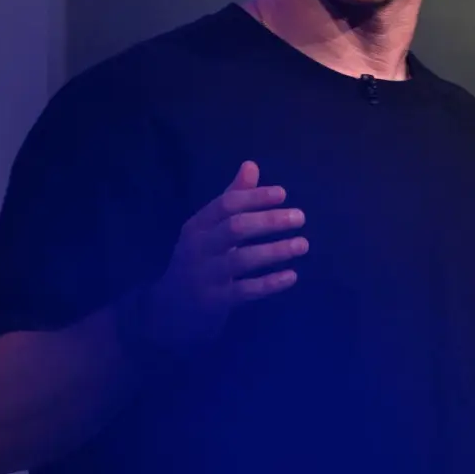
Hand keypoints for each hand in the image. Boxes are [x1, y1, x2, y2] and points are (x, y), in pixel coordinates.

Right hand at [135, 161, 308, 348]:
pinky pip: (246, 291)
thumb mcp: (208, 229)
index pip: (226, 204)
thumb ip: (232, 198)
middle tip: (300, 217)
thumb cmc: (198, 260)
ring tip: (303, 245)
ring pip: (242, 260)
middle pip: (235, 228)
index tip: (283, 194)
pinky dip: (270, 284)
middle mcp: (198, 248)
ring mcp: (205, 276)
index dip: (255, 197)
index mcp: (197, 225)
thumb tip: (251, 165)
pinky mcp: (214, 301)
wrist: (170, 309)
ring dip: (276, 251)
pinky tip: (292, 276)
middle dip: (270, 220)